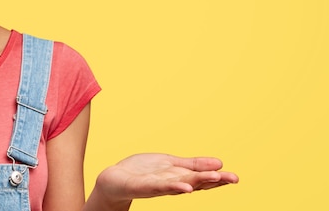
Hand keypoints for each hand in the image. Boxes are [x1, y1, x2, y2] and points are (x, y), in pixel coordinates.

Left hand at [95, 153, 238, 201]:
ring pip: (182, 184)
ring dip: (198, 182)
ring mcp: (158, 186)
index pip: (201, 178)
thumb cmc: (142, 172)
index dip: (218, 178)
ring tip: (215, 178)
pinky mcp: (144, 187)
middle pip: (196, 182)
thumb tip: (220, 162)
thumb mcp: (171, 164)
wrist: (115, 179)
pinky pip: (160, 187)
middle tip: (233, 178)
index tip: (235, 177)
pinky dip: (173, 187)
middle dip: (214, 180)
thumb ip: (192, 165)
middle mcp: (172, 184)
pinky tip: (185, 187)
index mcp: (179, 177)